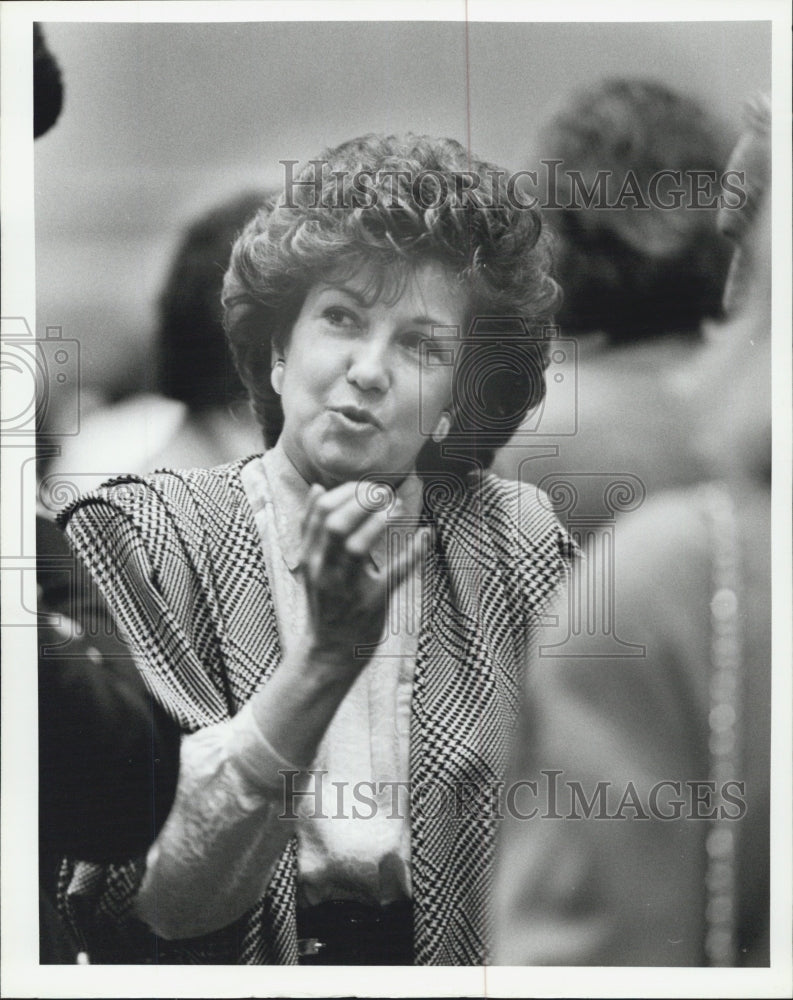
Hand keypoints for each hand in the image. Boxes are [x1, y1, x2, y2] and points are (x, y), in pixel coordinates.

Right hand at [297, 480, 423, 677]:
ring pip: (357, 546)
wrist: (329, 652)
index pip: (322, 512)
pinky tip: (425, 533)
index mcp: (311, 556)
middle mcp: (325, 570)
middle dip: (361, 501)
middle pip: (336, 524)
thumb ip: (312, 529)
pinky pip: (394, 573)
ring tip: (395, 508)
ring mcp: (348, 587)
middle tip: (382, 493)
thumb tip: (318, 488)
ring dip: (378, 521)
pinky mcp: (373, 602)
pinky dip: (413, 552)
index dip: (346, 492)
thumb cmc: (326, 601)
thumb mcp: (312, 564)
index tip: (367, 487)